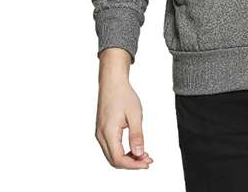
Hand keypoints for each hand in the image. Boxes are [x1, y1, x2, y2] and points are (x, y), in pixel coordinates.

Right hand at [95, 51, 153, 169]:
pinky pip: (111, 147)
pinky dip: (123, 151)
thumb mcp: (135, 115)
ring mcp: (100, 133)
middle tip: (148, 159)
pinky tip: (134, 148)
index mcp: (108, 132)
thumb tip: (139, 154)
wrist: (112, 82)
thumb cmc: (123, 95)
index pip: (119, 159)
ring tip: (143, 154)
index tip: (147, 162)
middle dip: (132, 163)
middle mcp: (101, 135)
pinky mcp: (102, 130)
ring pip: (112, 155)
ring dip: (127, 158)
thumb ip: (137, 135)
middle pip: (114, 160)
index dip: (134, 165)